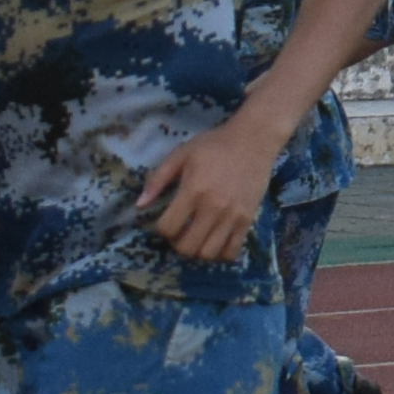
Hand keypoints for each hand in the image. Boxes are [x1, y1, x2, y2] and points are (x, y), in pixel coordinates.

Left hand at [134, 112, 282, 262]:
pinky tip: (216, 240)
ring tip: (198, 237)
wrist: (254, 139)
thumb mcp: (181, 154)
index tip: (166, 220)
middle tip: (180, 232)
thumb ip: (158, 179)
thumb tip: (139, 205)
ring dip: (198, 250)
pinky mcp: (248, 220)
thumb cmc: (214, 146)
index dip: (161, 228)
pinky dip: (220, 253)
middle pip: (187, 247)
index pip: (168, 228)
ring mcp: (232, 216)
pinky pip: (232, 251)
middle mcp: (213, 207)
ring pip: (209, 254)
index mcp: (193, 190)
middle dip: (178, 244)